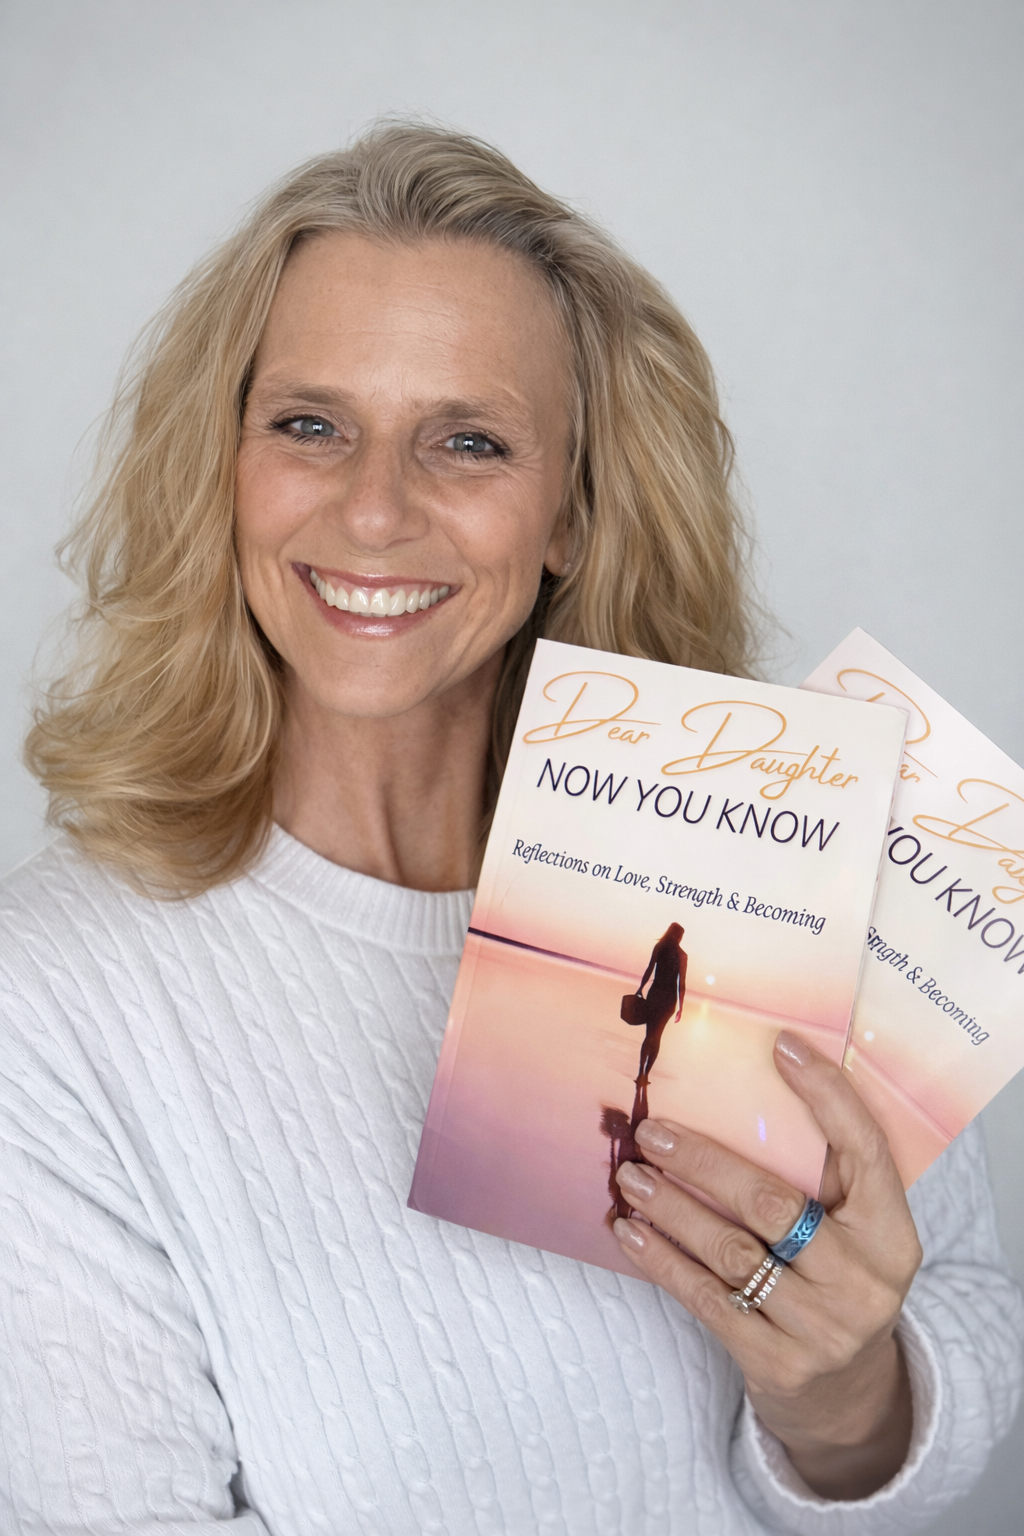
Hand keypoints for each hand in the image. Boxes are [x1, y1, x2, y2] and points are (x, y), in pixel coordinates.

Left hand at [613, 1030, 922, 1500]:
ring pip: (730, 1251)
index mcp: (892, 1232)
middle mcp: (864, 1280)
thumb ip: (826, 1175)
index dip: (827, 1094)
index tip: (781, 1045)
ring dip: (670, 1207)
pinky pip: (706, 1298)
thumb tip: (754, 1081)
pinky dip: (661, 1259)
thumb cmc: (838, 1279)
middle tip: (652, 1132)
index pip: (864, 1149)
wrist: (846, 1391)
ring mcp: (823, 1327)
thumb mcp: (855, 1231)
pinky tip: (630, 1231)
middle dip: (703, 1161)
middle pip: (772, 1203)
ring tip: (630, 1176)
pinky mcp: (777, 1362)